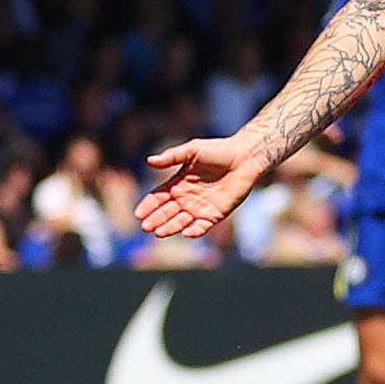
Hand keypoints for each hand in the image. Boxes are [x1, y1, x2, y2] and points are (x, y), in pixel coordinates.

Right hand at [135, 133, 266, 239]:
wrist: (246, 157)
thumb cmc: (219, 151)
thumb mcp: (193, 150)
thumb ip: (172, 156)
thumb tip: (149, 161)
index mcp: (177, 184)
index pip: (157, 198)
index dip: (148, 206)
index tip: (138, 214)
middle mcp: (186, 198)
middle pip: (166, 212)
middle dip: (155, 220)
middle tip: (146, 227)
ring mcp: (200, 207)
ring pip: (180, 221)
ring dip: (170, 227)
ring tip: (159, 232)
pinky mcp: (216, 214)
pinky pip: (202, 226)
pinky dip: (194, 231)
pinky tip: (186, 233)